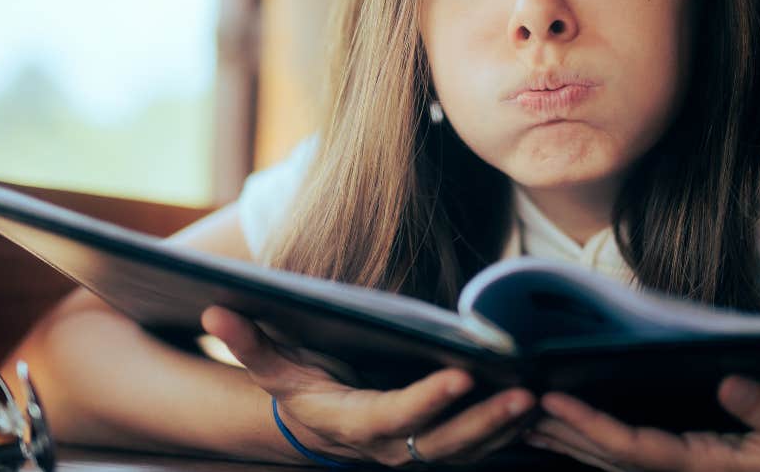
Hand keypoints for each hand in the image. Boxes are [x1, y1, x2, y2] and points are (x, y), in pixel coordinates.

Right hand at [202, 305, 534, 466]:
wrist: (318, 429)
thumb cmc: (299, 387)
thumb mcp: (272, 367)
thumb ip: (248, 342)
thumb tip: (214, 306)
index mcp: (352, 422)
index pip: (393, 417)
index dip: (427, 402)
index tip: (461, 376)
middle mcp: (389, 446)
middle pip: (443, 443)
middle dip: (485, 422)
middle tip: (524, 394)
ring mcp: (418, 452)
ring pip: (469, 451)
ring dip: (507, 429)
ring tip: (543, 399)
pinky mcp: (440, 447)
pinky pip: (482, 448)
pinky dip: (513, 433)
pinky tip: (545, 409)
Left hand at [526, 376, 759, 470]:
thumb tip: (730, 385)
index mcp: (709, 467)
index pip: (633, 448)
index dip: (590, 425)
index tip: (550, 401)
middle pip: (609, 458)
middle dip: (560, 433)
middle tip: (509, 407)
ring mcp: (691, 471)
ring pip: (613, 461)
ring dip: (568, 440)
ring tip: (522, 417)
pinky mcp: (694, 463)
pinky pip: (631, 457)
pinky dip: (594, 441)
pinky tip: (572, 429)